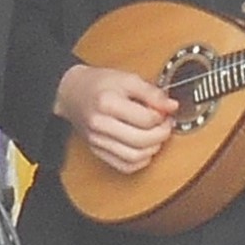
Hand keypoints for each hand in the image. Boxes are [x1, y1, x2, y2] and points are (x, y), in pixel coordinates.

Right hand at [55, 62, 184, 179]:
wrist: (73, 93)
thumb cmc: (100, 84)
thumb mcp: (127, 78)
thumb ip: (151, 92)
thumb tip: (172, 106)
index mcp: (107, 103)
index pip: (146, 119)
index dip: (162, 116)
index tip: (165, 111)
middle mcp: (100, 125)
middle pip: (141, 140)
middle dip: (161, 134)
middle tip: (165, 125)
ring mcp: (97, 141)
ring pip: (134, 157)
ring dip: (152, 149)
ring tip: (156, 136)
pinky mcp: (97, 151)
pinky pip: (124, 166)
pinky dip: (140, 161)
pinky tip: (144, 149)